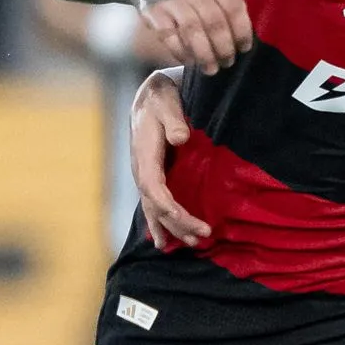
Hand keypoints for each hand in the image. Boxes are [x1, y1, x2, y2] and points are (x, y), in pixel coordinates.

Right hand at [128, 69, 209, 247]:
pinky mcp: (152, 179)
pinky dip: (161, 224)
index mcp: (145, 156)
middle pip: (157, 205)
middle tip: (203, 235)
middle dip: (178, 223)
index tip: (183, 218)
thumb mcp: (167, 104)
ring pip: (155, 210)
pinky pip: (154, 206)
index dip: (166, 205)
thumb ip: (174, 120)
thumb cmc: (159, 101)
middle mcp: (142, 171)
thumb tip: (181, 138)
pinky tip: (165, 241)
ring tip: (192, 244)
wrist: (148, 100)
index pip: (153, 187)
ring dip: (172, 228)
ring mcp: (145, 177)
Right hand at [135, 0, 271, 73]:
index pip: (233, 8)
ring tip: (212, 68)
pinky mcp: (153, 12)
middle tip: (228, 62)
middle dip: (224, 47)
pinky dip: (181, 52)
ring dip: (205, 54)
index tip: (244, 48)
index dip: (242, 31)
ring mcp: (171, 0)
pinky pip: (168, 37)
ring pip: (192, 31)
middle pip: (214, 22)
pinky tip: (190, 61)